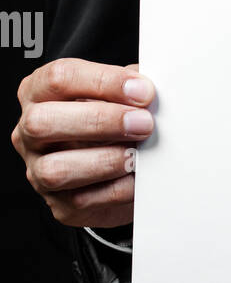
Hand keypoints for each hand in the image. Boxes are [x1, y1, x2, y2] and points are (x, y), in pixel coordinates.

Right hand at [12, 59, 155, 228]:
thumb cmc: (114, 125)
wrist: (118, 172)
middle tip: (142, 123)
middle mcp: (30, 132)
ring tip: (137, 154)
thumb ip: (129, 88)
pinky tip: (137, 177)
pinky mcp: (60, 204)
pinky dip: (118, 188)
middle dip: (100, 121)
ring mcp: (39, 171)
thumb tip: (148, 88)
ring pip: (56, 169)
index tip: (142, 91)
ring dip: (105, 160)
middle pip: (43, 122)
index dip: (104, 81)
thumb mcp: (118, 97)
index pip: (59, 78)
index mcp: (39, 93)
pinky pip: (83, 200)